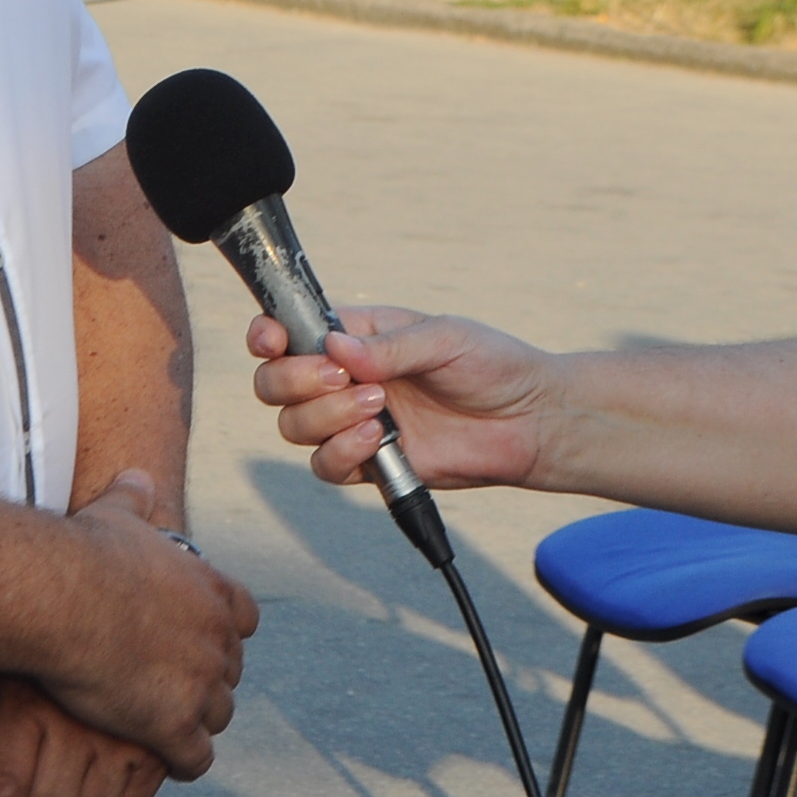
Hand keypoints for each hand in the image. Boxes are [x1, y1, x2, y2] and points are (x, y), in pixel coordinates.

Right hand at [41, 470, 257, 779]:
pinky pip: (195, 758)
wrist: (62, 597)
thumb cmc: (84, 553)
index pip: (244, 617)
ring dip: (198, 723)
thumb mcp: (116, 515)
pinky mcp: (175, 725)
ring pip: (219, 716)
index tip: (195, 641)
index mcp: (212, 589)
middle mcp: (218, 638)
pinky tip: (163, 762)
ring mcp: (201, 684)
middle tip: (175, 690)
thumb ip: (134, 497)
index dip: (221, 632)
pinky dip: (183, 762)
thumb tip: (138, 475)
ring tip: (169, 730)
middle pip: (232, 671)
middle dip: (209, 681)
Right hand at [248, 306, 560, 491]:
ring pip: (293, 426)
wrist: (528, 421)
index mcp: (356, 336)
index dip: (267, 335)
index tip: (272, 340)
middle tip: (342, 379)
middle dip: (294, 381)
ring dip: (324, 417)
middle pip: (275, 383)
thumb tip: (335, 349)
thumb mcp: (444, 338)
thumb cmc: (492, 365)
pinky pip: (325, 466)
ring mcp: (352, 421)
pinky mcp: (369, 463)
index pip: (289, 331)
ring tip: (378, 409)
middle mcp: (345, 378)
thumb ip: (388, 346)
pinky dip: (341, 453)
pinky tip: (377, 440)